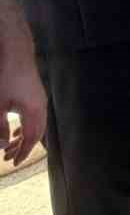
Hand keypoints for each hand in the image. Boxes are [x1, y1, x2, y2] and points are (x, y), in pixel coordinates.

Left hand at [0, 42, 45, 165]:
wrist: (14, 51)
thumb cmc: (6, 77)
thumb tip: (1, 145)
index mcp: (35, 110)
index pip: (31, 138)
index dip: (23, 152)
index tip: (14, 163)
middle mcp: (41, 106)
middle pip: (36, 132)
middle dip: (23, 147)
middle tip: (8, 158)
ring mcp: (39, 98)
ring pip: (35, 124)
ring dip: (22, 136)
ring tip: (9, 146)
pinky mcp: (34, 93)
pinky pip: (33, 115)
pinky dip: (24, 126)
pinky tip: (14, 128)